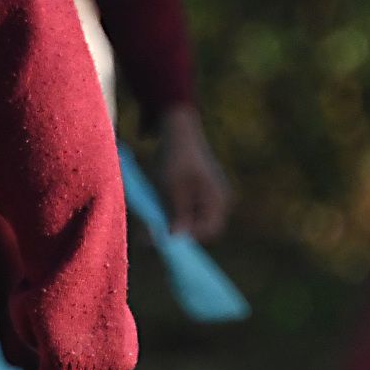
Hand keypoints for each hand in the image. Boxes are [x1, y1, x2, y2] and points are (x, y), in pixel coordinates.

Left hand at [155, 103, 232, 243]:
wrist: (178, 130)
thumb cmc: (176, 156)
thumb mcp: (173, 186)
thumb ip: (177, 213)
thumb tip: (175, 240)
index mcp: (219, 198)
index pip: (209, 231)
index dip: (187, 239)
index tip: (162, 240)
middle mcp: (219, 200)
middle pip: (200, 228)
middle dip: (176, 231)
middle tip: (150, 233)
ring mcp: (210, 197)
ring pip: (192, 220)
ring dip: (172, 221)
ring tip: (152, 214)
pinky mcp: (200, 193)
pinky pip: (188, 210)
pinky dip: (173, 211)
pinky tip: (158, 204)